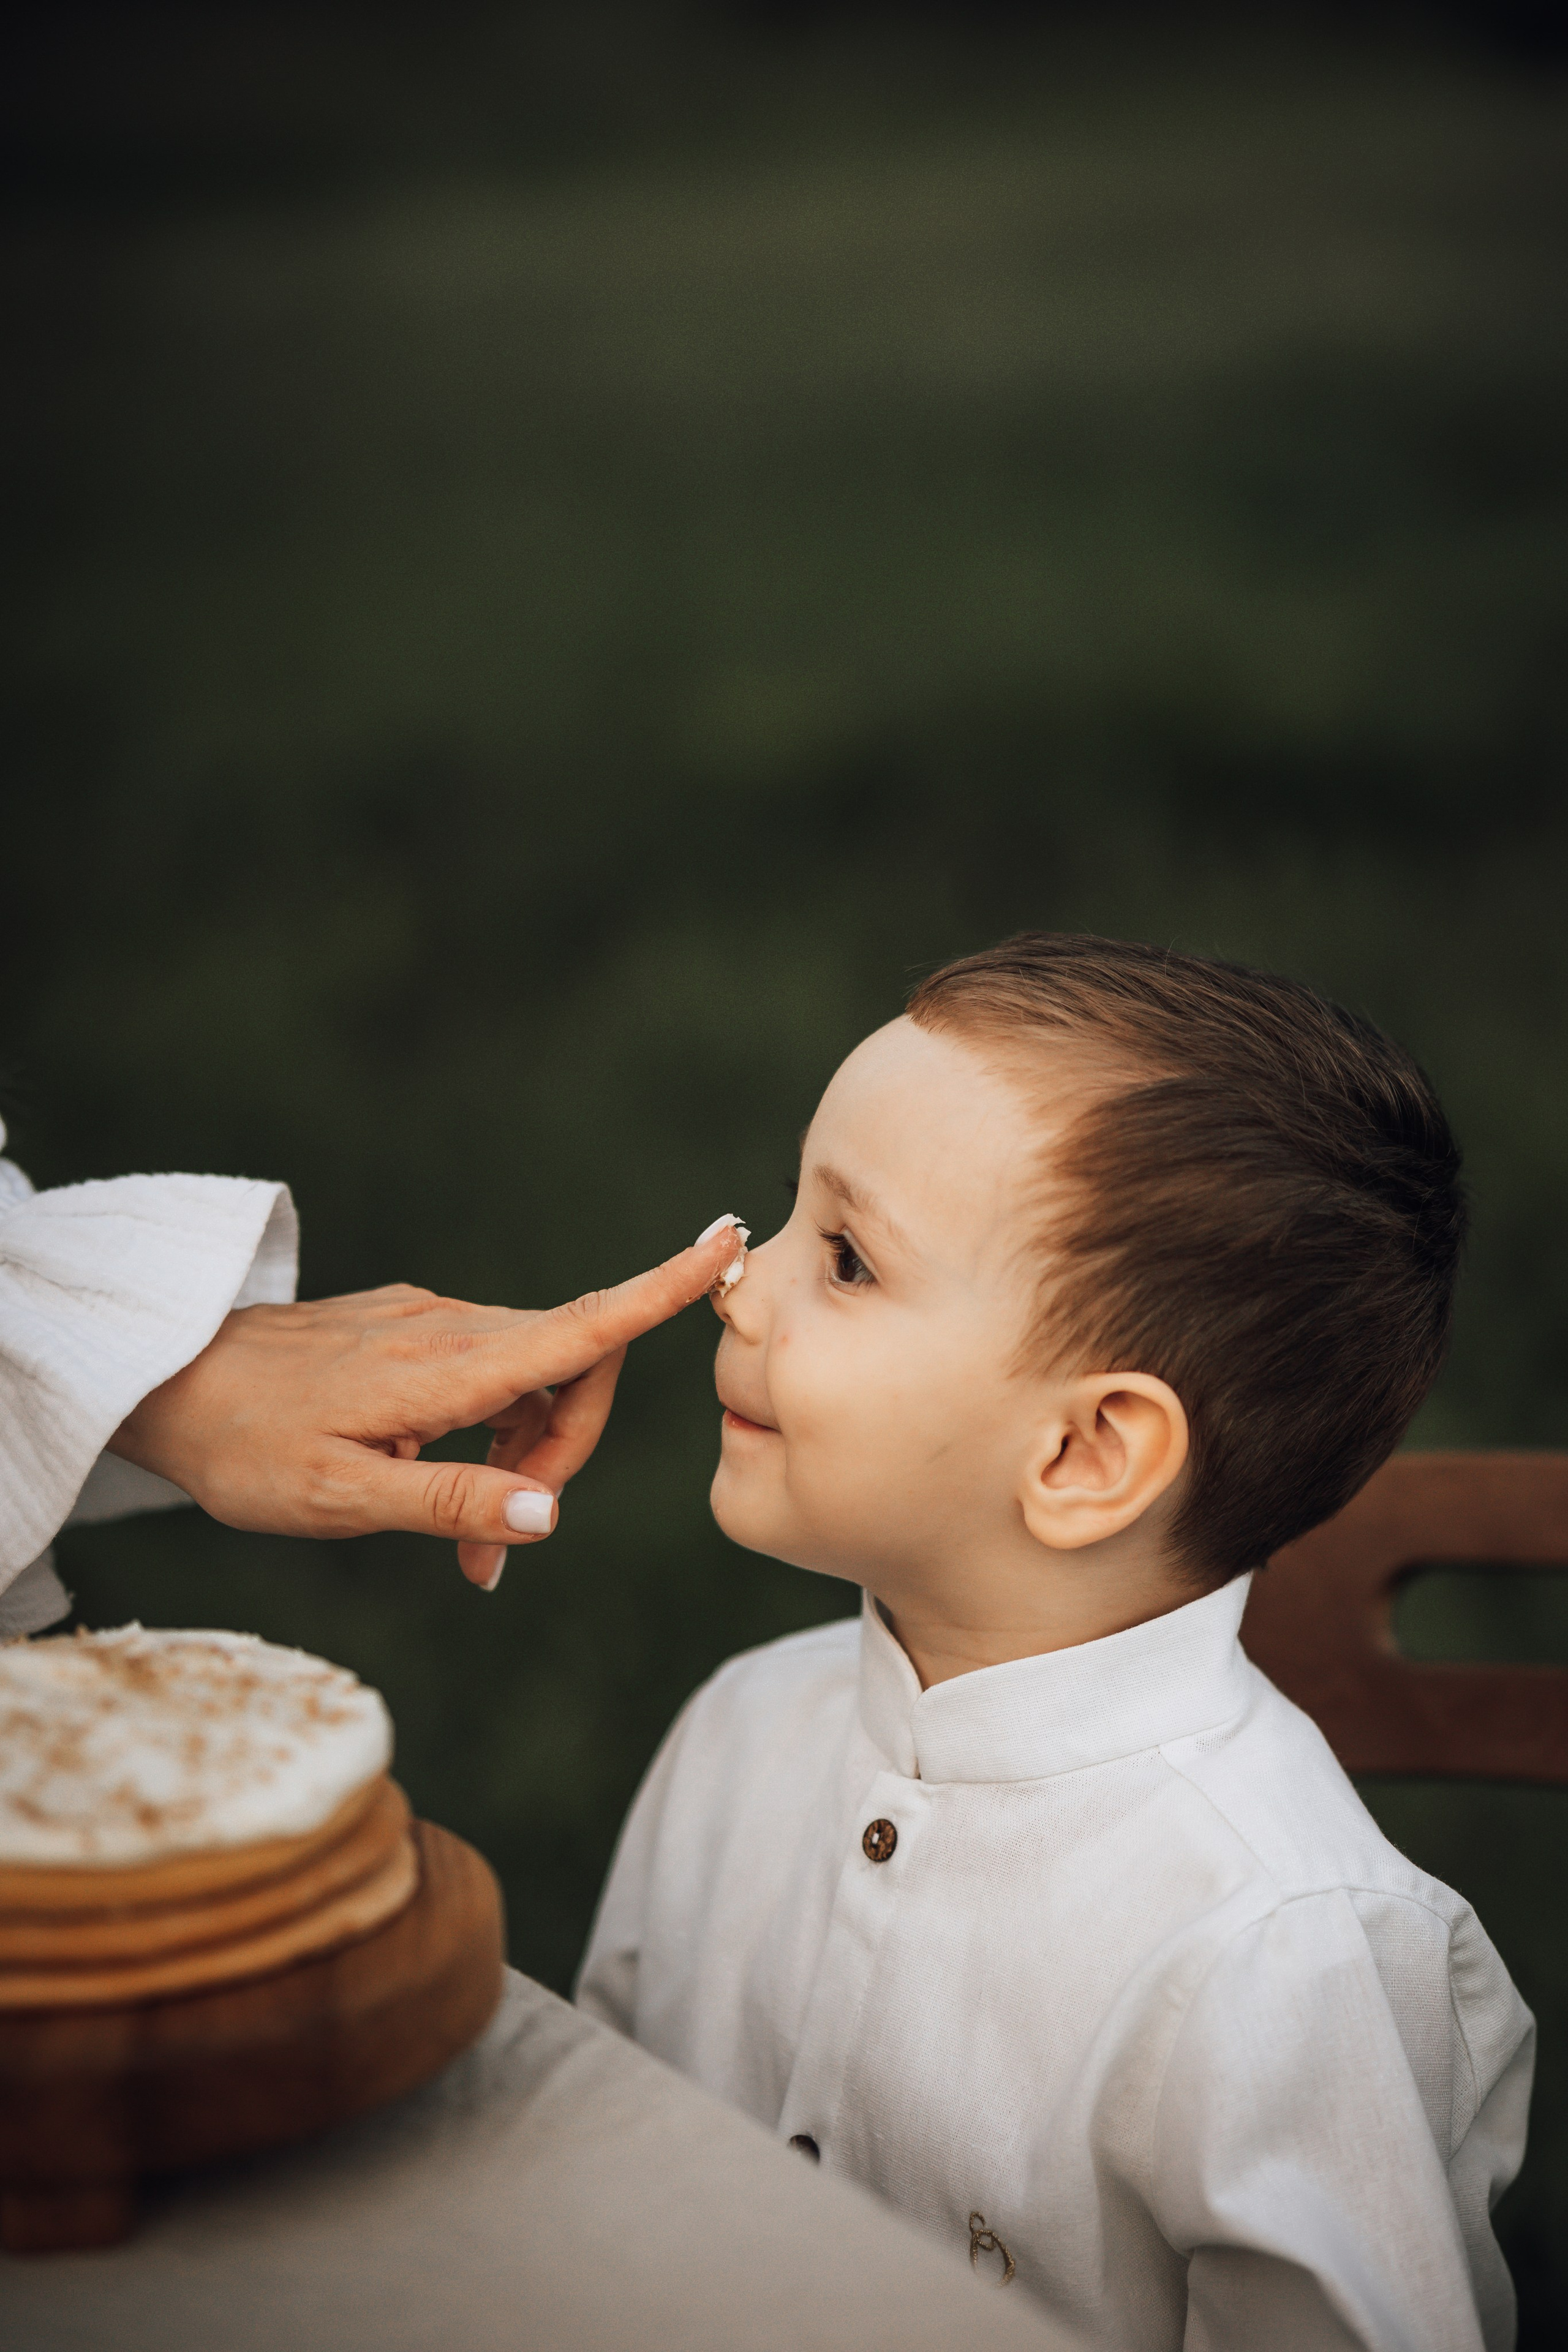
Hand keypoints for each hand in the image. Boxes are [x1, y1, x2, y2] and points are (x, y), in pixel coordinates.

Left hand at [107, 1226, 743, 1587]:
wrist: (162, 1382)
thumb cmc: (243, 1448)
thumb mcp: (338, 1499)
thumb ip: (448, 1504)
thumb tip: (547, 1517)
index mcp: (448, 1368)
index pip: (583, 1321)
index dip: (661, 1285)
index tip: (726, 1238)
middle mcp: (452, 1329)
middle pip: (576, 1369)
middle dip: (566, 1456)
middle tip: (498, 1548)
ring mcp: (432, 1322)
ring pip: (535, 1374)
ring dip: (526, 1457)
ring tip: (464, 1544)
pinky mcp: (413, 1329)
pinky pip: (491, 1372)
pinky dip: (492, 1434)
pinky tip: (439, 1486)